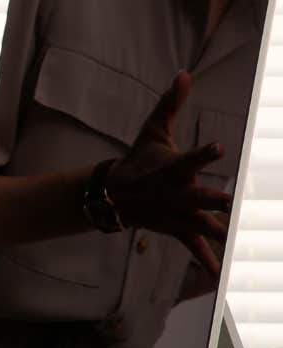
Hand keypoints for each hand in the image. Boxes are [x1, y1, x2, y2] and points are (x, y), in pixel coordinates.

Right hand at [109, 70, 231, 274]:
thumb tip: (183, 73)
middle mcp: (174, 193)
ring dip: (217, 231)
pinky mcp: (176, 229)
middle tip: (230, 200)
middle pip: (196, 196)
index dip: (204, 153)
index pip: (190, 158)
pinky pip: (193, 246)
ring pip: (200, 224)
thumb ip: (170, 104)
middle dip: (213, 200)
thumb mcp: (152, 131)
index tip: (221, 147)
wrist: (112, 196)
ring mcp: (175, 214)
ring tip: (235, 237)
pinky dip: (205, 260)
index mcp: (171, 168)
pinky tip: (220, 273)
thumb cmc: (139, 160)